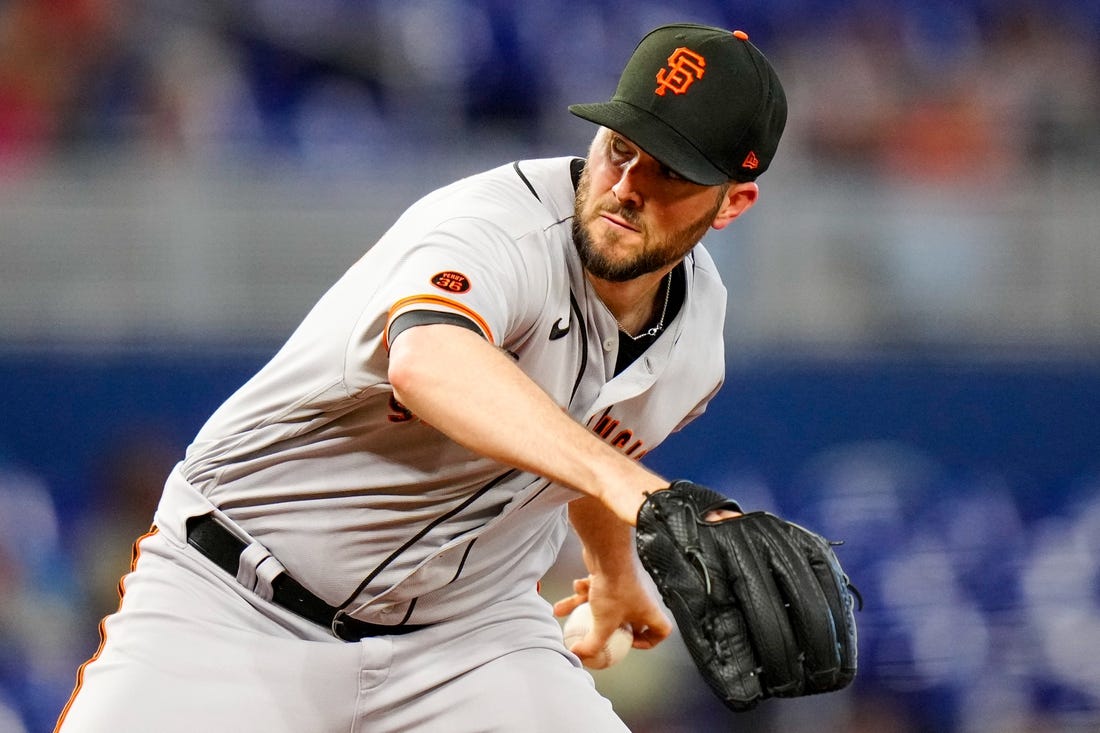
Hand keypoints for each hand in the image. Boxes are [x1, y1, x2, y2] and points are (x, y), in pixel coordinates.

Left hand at [553, 573, 671, 664]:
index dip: (648, 641)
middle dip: (610, 626)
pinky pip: (597, 586)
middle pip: (629, 618)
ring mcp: (626, 583)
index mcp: (648, 611)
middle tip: (598, 632)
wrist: (608, 552)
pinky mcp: (612, 572)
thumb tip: (579, 656)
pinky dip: (584, 589)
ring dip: (584, 607)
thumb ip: (593, 644)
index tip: (629, 644)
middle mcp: (640, 597)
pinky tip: (574, 588)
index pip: (661, 630)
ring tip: (564, 611)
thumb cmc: (614, 589)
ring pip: (605, 602)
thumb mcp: (603, 624)